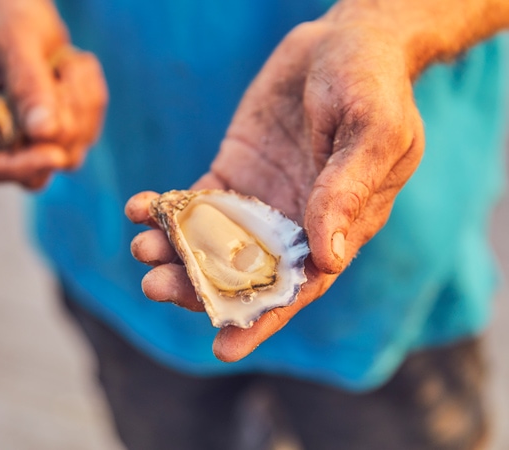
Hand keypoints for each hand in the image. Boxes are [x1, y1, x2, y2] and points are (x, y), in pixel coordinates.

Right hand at [0, 0, 107, 188]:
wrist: (22, 9)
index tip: (52, 153)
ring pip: (71, 153)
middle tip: (63, 74)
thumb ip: (25, 84)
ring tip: (66, 62)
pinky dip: (91, 96)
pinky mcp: (62, 134)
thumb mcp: (11, 40)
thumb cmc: (5, 19)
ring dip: (80, 105)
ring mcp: (31, 141)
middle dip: (61, 127)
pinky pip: (90, 131)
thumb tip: (43, 132)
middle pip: (36, 171)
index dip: (14, 169)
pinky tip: (75, 65)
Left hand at [127, 19, 424, 361]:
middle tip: (156, 285)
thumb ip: (349, 191)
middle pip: (242, 272)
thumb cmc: (373, 85)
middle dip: (198, 287)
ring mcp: (258, 200)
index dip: (261, 319)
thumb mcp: (373, 131)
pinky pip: (195, 200)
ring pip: (211, 242)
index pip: (297, 288)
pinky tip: (141, 209)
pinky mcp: (232, 172)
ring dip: (174, 251)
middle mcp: (293, 224)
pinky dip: (167, 209)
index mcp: (336, 228)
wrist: (345, 42)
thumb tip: (328, 257)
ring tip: (142, 248)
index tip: (223, 347)